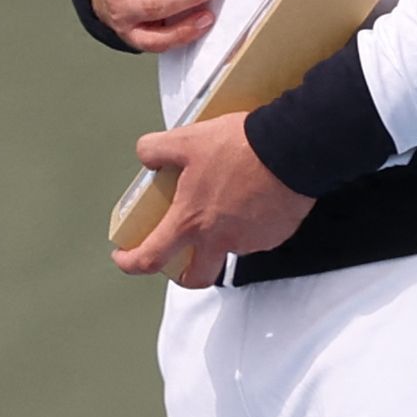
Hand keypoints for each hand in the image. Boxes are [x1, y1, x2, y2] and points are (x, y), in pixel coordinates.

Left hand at [114, 112, 313, 287]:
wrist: (291, 149)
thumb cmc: (239, 147)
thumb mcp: (187, 139)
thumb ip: (156, 148)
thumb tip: (145, 156)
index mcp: (191, 221)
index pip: (151, 257)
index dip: (132, 262)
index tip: (125, 258)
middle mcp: (219, 239)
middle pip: (197, 277)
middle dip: (185, 275)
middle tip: (181, 260)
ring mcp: (250, 241)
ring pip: (231, 249)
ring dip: (224, 235)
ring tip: (230, 200)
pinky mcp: (275, 235)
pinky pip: (258, 235)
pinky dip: (252, 222)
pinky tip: (256, 197)